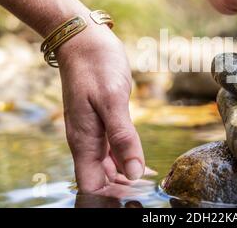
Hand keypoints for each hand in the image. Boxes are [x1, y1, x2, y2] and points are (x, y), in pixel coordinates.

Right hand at [56, 21, 144, 193]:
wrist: (85, 40)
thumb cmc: (97, 65)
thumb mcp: (112, 100)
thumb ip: (123, 138)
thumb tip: (135, 173)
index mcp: (84, 140)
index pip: (93, 185)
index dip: (112, 194)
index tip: (137, 195)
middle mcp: (86, 141)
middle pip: (101, 179)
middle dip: (123, 188)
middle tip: (151, 189)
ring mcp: (92, 132)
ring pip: (107, 167)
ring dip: (127, 175)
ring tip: (152, 181)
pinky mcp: (101, 122)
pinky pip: (112, 150)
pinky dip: (126, 159)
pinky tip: (143, 163)